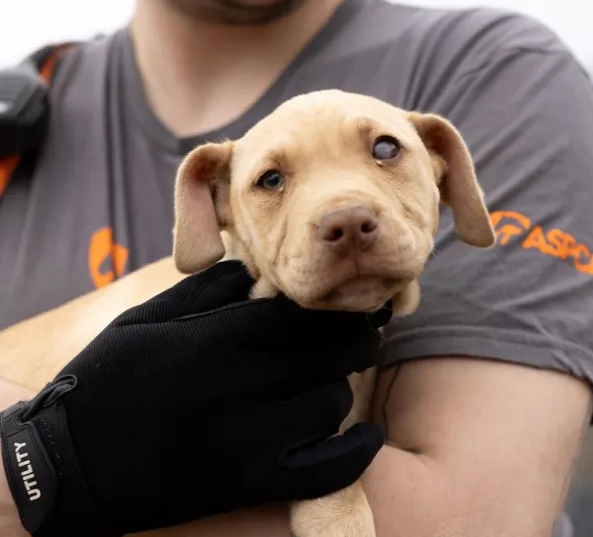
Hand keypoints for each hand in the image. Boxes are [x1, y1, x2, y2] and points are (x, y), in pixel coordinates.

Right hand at [1, 260, 389, 536]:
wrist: (66, 466)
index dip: (334, 308)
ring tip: (330, 384)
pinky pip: (325, 470)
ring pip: (330, 404)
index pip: (301, 313)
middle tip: (363, 337)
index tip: (352, 306)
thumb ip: (207, 289)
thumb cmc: (107, 382)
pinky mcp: (248, 483)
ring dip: (338, 391)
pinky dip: (356, 453)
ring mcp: (246, 439)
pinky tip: (369, 436)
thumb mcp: (145, 321)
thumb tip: (256, 264)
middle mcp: (237, 385)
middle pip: (327, 354)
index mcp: (215, 339)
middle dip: (353, 342)